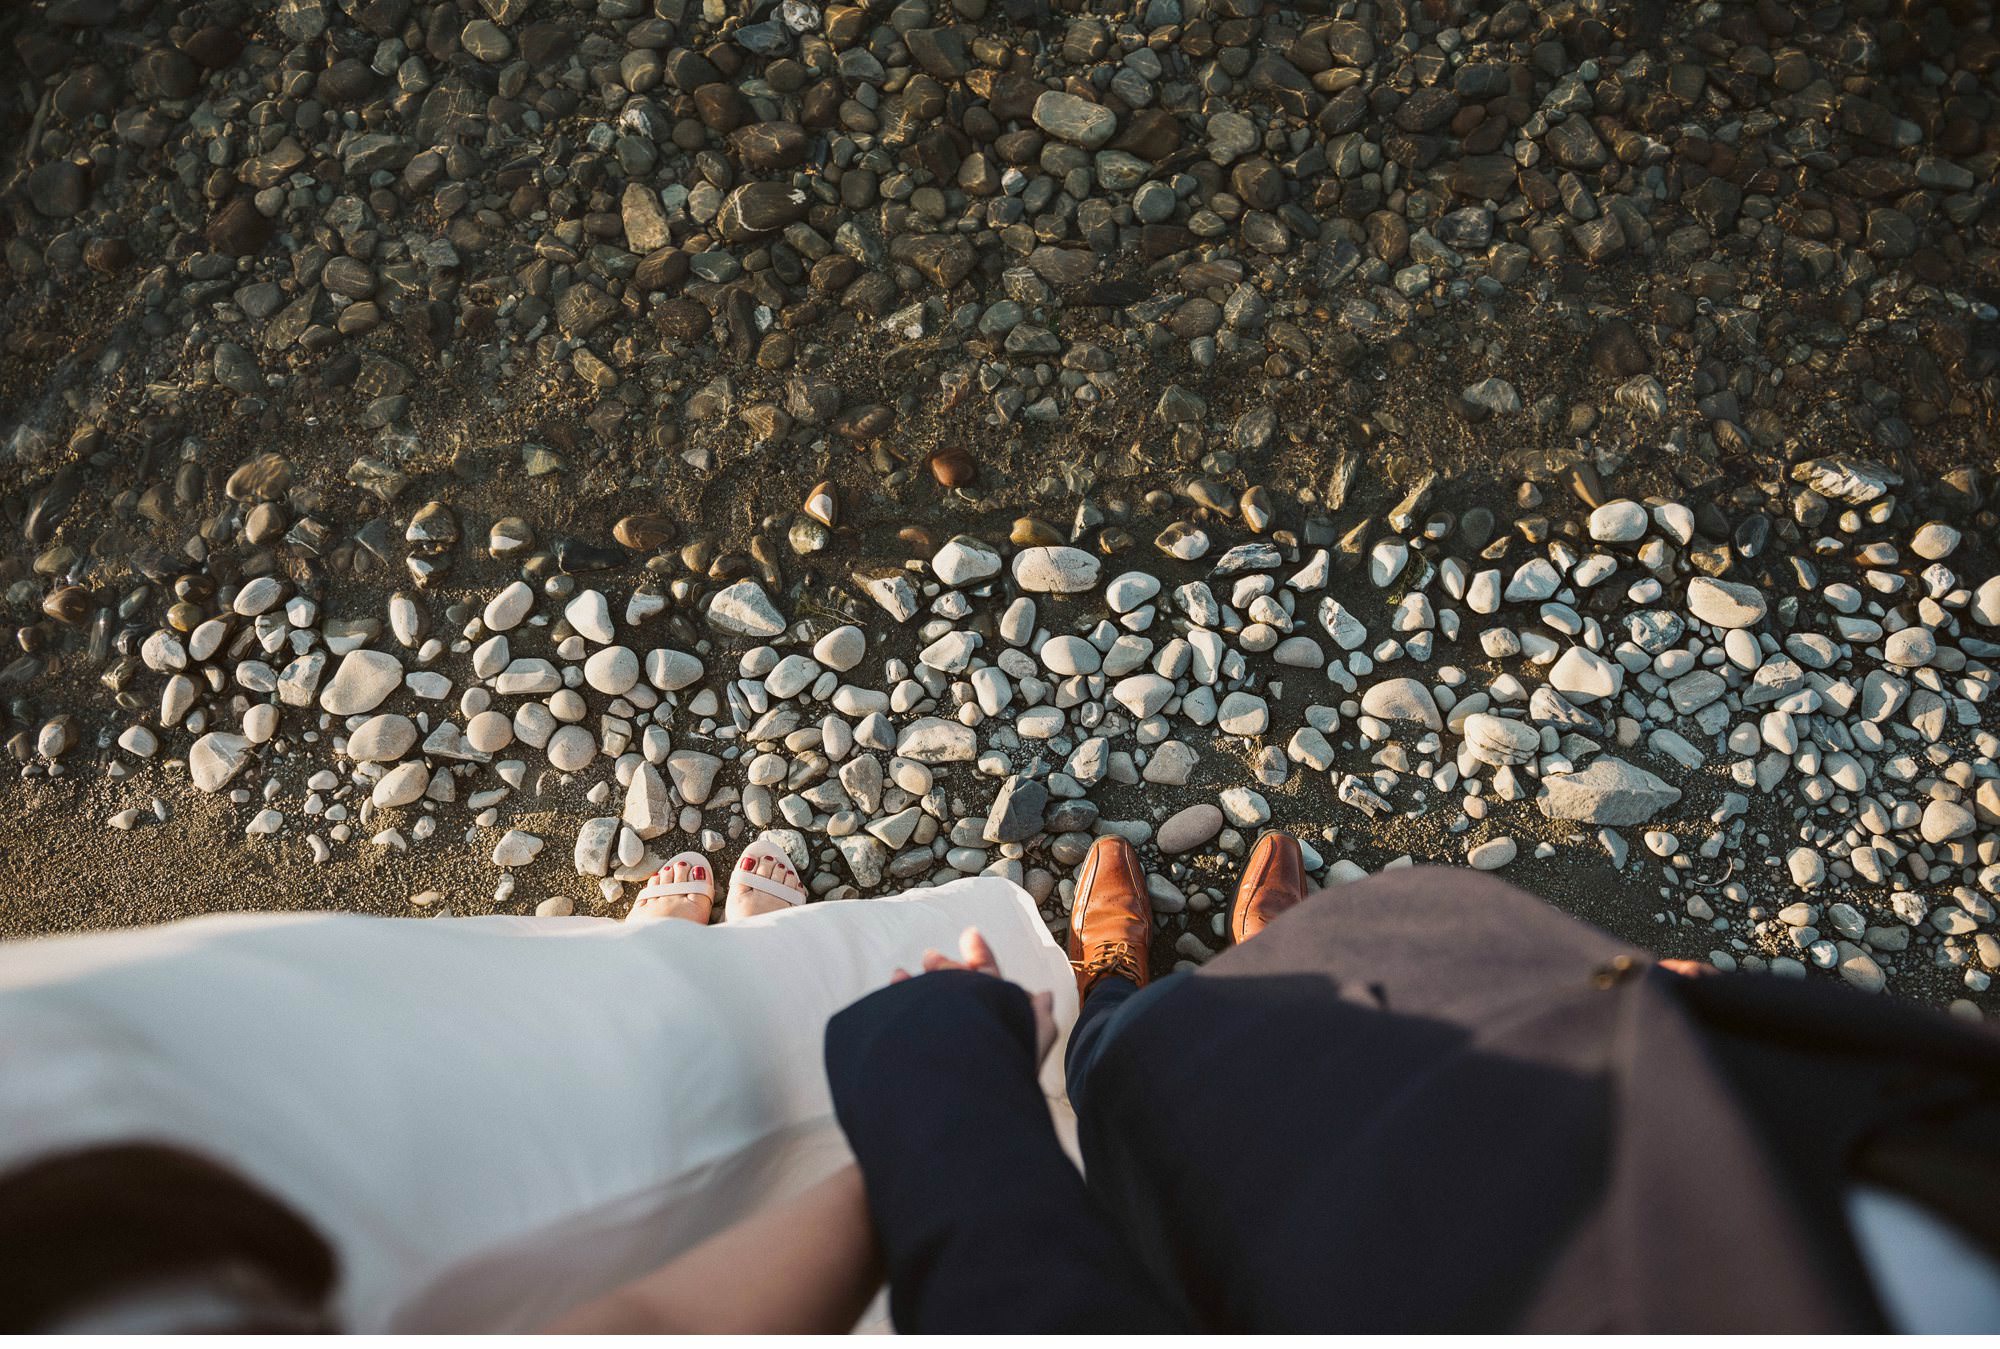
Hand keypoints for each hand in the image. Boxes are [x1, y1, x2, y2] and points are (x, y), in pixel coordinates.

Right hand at [894, 927, 1056, 1068]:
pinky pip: (914, 1024)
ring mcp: (950, 1046)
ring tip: (898, 975)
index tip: (969, 934)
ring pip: (934, 1006)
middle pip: (958, 992)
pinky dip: (903, 1002)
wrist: (960, 1101)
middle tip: (928, 956)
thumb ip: (1038, 1016)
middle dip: (946, 971)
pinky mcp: (923, 1058)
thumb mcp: (1032, 1038)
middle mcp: (974, 1034)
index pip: (991, 984)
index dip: (981, 958)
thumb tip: (1045, 996)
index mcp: (999, 1025)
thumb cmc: (999, 1068)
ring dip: (919, 987)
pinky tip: (893, 989)